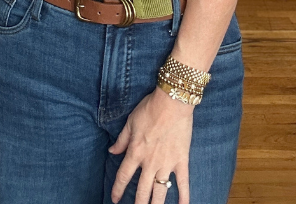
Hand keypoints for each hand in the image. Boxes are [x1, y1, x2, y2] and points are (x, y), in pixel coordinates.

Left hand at [109, 86, 193, 203]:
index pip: (123, 176)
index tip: (115, 200)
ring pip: (160, 191)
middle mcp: (150, 163)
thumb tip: (112, 151)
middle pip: (142, 190)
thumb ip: (122, 140)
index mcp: (135, 152)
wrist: (172, 102)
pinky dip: (184, 196)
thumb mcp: (130, 122)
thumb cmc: (150, 109)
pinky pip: (183, 182)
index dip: (118, 189)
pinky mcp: (181, 161)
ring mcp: (166, 164)